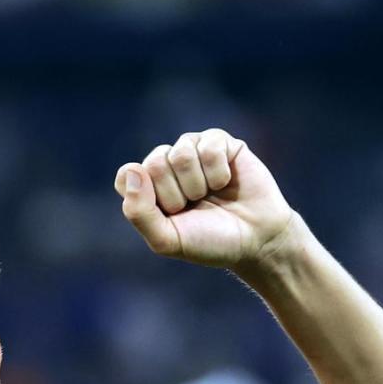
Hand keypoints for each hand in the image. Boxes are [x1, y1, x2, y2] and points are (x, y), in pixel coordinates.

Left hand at [115, 128, 298, 270]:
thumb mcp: (167, 240)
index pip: (127, 176)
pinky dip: (218, 173)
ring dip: (199, 184)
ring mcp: (192, 150)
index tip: (168, 215)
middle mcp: (166, 164)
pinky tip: (226, 182)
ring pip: (181, 153)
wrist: (255, 239)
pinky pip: (209, 147)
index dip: (147, 197)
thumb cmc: (209, 241)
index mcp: (146, 188)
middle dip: (177, 194)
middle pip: (154, 163)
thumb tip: (132, 169)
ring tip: (210, 195)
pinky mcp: (220, 142)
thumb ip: (139, 213)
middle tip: (194, 207)